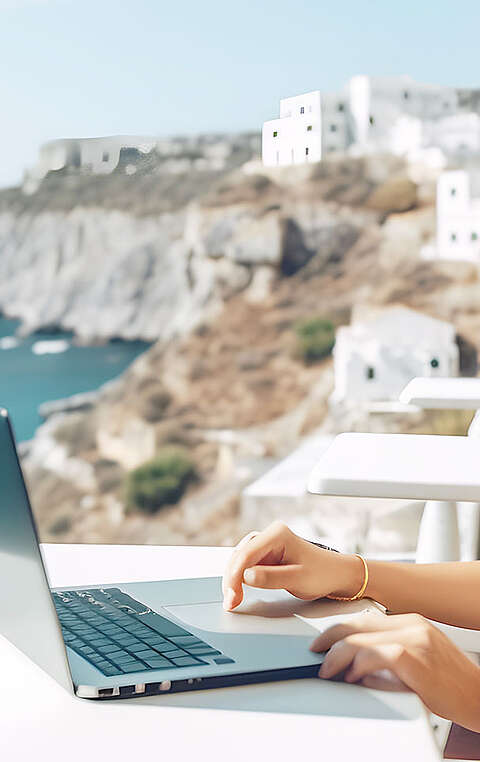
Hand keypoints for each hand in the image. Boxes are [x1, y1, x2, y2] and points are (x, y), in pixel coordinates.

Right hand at [222, 521, 362, 610]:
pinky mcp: (265, 555)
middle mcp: (269, 535)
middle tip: (230, 603)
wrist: (335, 574)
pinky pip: (245, 564)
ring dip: (233, 579)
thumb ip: (271, 578)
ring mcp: (266, 544)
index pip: (247, 554)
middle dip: (231, 579)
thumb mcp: (298, 579)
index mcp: (277, 534)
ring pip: (239, 559)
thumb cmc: (322, 574)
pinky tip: (238, 591)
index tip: (233, 598)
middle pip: (239, 555)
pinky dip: (239, 578)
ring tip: (233, 600)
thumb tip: (246, 576)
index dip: (235, 576)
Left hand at [312, 612, 479, 730]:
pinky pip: (375, 656)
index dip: (337, 631)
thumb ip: (390, 652)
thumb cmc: (450, 683)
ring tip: (331, 672)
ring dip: (338, 657)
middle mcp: (411, 624)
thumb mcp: (418, 658)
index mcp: (410, 621)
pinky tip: (353, 677)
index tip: (322, 643)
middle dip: (329, 641)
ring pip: (360, 640)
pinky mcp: (415, 657)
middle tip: (318, 657)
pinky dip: (358, 666)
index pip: (363, 619)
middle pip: (356, 625)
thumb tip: (354, 661)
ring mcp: (414, 638)